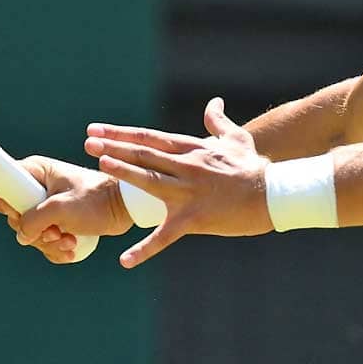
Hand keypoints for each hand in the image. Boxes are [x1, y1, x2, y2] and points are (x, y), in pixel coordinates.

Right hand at [0, 155, 134, 264]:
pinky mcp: (56, 221)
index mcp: (35, 172)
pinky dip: (56, 249)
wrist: (124, 208)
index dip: (6, 205)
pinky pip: (44, 241)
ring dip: (49, 243)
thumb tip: (21, 235)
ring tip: (70, 241)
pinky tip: (72, 248)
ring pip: (31, 233)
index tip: (21, 215)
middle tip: (55, 232)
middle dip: (36, 232)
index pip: (0, 184)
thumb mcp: (62, 208)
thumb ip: (35, 220)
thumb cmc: (96, 199)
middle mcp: (36, 187)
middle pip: (15, 217)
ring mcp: (46, 205)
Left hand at [84, 96, 271, 267]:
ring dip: (124, 173)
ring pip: (150, 181)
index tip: (98, 129)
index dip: (121, 133)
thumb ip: (218, 122)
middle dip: (113, 147)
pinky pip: (165, 237)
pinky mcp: (194, 219)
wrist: (274, 193)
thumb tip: (213, 103)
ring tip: (100, 166)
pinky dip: (144, 249)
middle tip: (88, 142)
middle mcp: (186, 167)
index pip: (149, 138)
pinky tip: (125, 260)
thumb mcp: (237, 139)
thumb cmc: (255, 168)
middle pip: (144, 154)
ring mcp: (189, 192)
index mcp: (192, 150)